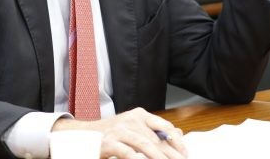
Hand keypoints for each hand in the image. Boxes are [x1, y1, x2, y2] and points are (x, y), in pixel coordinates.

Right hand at [52, 107, 186, 158]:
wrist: (84, 135)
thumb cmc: (112, 135)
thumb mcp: (134, 129)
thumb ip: (154, 131)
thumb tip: (178, 133)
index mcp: (140, 115)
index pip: (164, 126)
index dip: (177, 141)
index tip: (185, 154)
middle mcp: (131, 120)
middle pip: (157, 139)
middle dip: (170, 155)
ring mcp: (119, 130)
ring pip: (146, 145)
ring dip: (158, 157)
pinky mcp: (109, 142)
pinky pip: (128, 153)